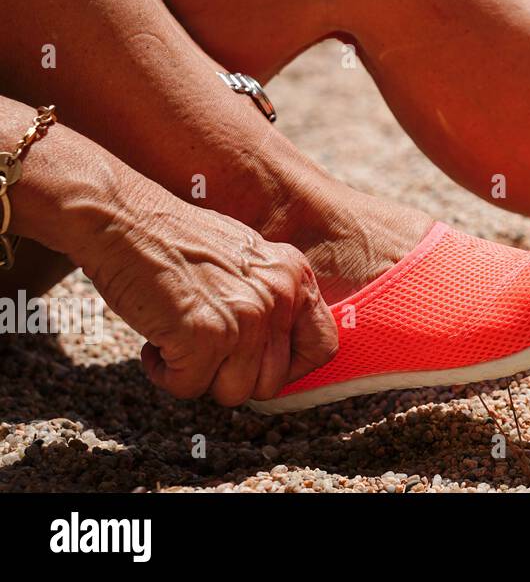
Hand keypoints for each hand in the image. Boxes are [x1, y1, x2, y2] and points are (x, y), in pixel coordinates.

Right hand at [83, 184, 337, 405]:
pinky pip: (188, 387)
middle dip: (231, 376)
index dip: (290, 369)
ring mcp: (246, 319)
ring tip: (178, 339)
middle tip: (203, 350)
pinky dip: (164, 373)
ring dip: (199, 375)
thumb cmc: (174, 239)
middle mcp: (279, 297)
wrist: (124, 218)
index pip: (323, 347)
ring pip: (232, 392)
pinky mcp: (206, 338)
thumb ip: (269, 298)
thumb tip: (273, 353)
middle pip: (271, 383)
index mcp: (294, 276)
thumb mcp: (246, 259)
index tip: (256, 365)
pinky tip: (154, 341)